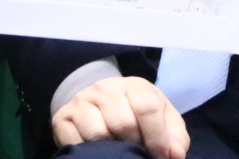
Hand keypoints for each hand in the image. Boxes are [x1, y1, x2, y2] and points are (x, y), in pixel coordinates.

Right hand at [51, 76, 188, 158]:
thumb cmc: (136, 117)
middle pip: (123, 122)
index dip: (157, 137)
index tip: (160, 155)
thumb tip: (174, 154)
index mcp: (134, 86)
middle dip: (133, 143)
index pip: (147, 107)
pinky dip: (88, 151)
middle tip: (135, 150)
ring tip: (116, 148)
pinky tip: (96, 149)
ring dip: (111, 148)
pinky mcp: (63, 117)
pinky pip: (76, 141)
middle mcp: (105, 88)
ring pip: (99, 132)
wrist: (99, 109)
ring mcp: (82, 101)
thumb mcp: (163, 122)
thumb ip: (175, 137)